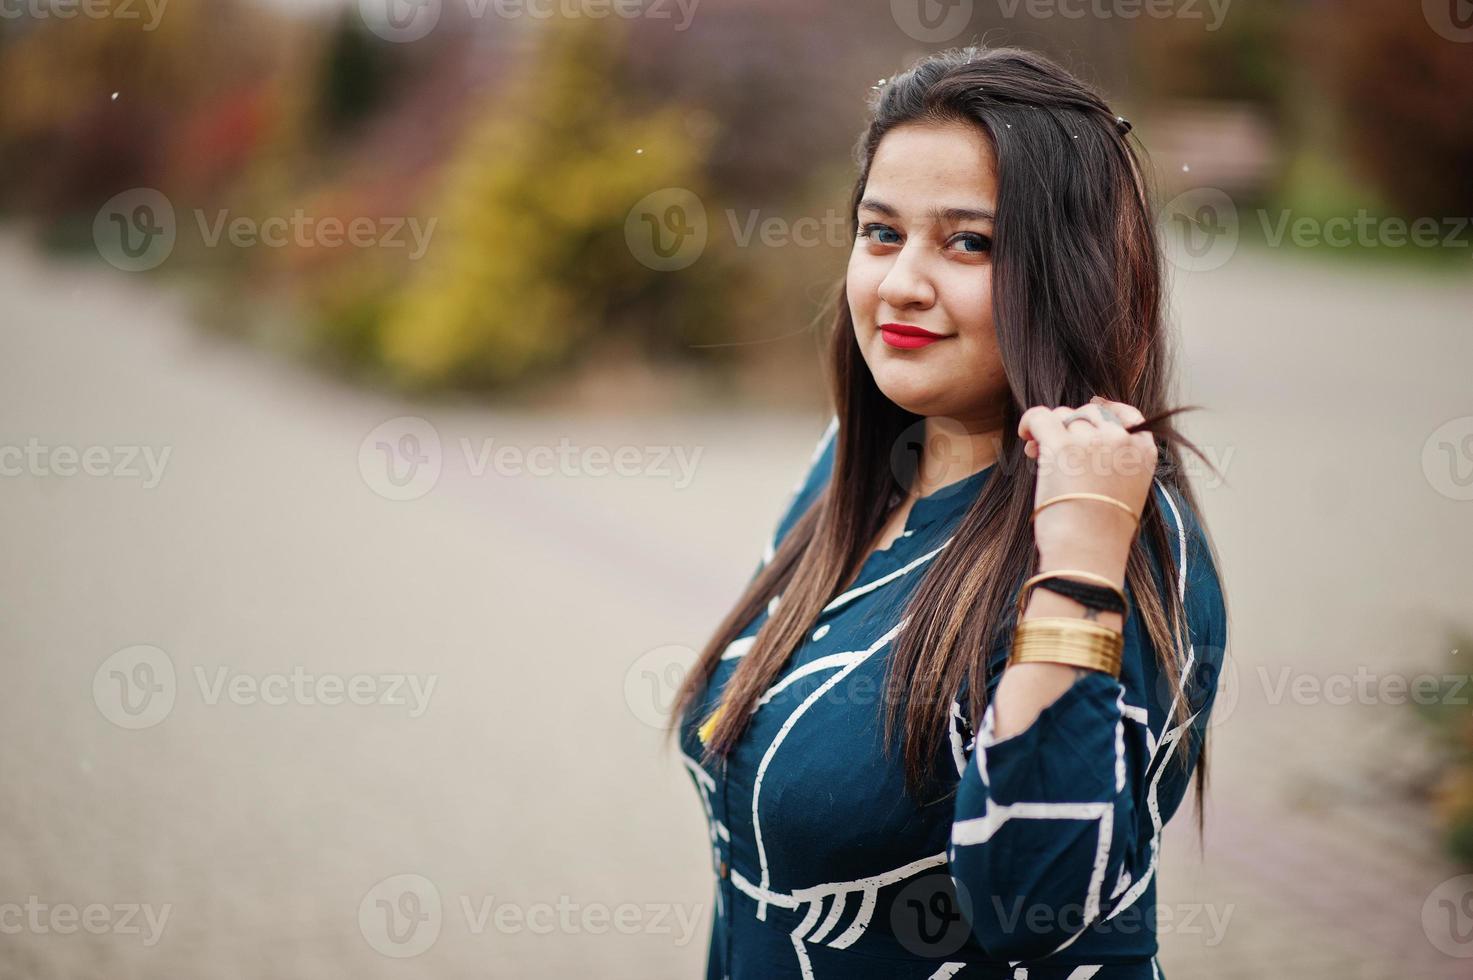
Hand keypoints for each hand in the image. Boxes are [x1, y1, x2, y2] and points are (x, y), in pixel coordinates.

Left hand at [1017, 396, 1155, 573]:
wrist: (1087, 552)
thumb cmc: (1099, 532)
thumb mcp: (1122, 491)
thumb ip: (1110, 461)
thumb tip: (1071, 429)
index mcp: (1143, 452)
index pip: (1127, 414)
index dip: (1102, 411)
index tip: (1082, 421)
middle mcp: (1121, 440)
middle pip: (1089, 413)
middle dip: (1070, 425)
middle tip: (1053, 448)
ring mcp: (1093, 440)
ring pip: (1064, 416)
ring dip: (1049, 431)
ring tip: (1037, 453)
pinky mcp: (1062, 446)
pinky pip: (1040, 417)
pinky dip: (1029, 422)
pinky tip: (1024, 435)